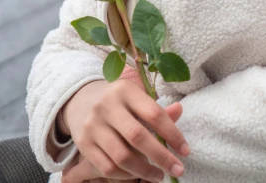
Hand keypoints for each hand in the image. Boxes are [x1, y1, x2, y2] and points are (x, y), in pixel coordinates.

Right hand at [62, 80, 187, 182]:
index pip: (154, 114)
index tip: (186, 151)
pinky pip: (107, 167)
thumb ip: (156, 109)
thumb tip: (179, 110)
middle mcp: (107, 106)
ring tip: (159, 175)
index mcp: (125, 90)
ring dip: (145, 171)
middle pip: (138, 137)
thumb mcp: (136, 97)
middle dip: (161, 157)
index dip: (172, 134)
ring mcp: (93, 125)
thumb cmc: (119, 100)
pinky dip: (125, 175)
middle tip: (178, 169)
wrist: (80, 99)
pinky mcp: (84, 143)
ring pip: (122, 156)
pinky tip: (138, 174)